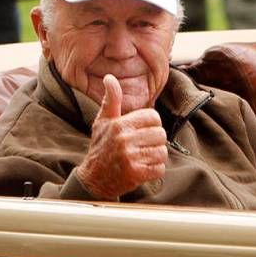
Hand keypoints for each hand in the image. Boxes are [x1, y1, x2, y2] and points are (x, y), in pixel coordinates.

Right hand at [76, 74, 167, 199]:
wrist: (93, 179)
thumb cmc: (101, 147)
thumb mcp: (103, 121)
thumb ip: (111, 100)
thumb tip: (109, 77)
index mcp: (119, 125)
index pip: (153, 117)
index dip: (151, 124)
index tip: (142, 131)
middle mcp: (124, 140)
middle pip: (160, 134)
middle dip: (154, 141)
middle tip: (142, 146)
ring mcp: (130, 158)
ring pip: (162, 152)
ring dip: (155, 157)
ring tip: (142, 157)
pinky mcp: (136, 174)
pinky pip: (160, 169)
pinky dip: (155, 170)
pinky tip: (143, 169)